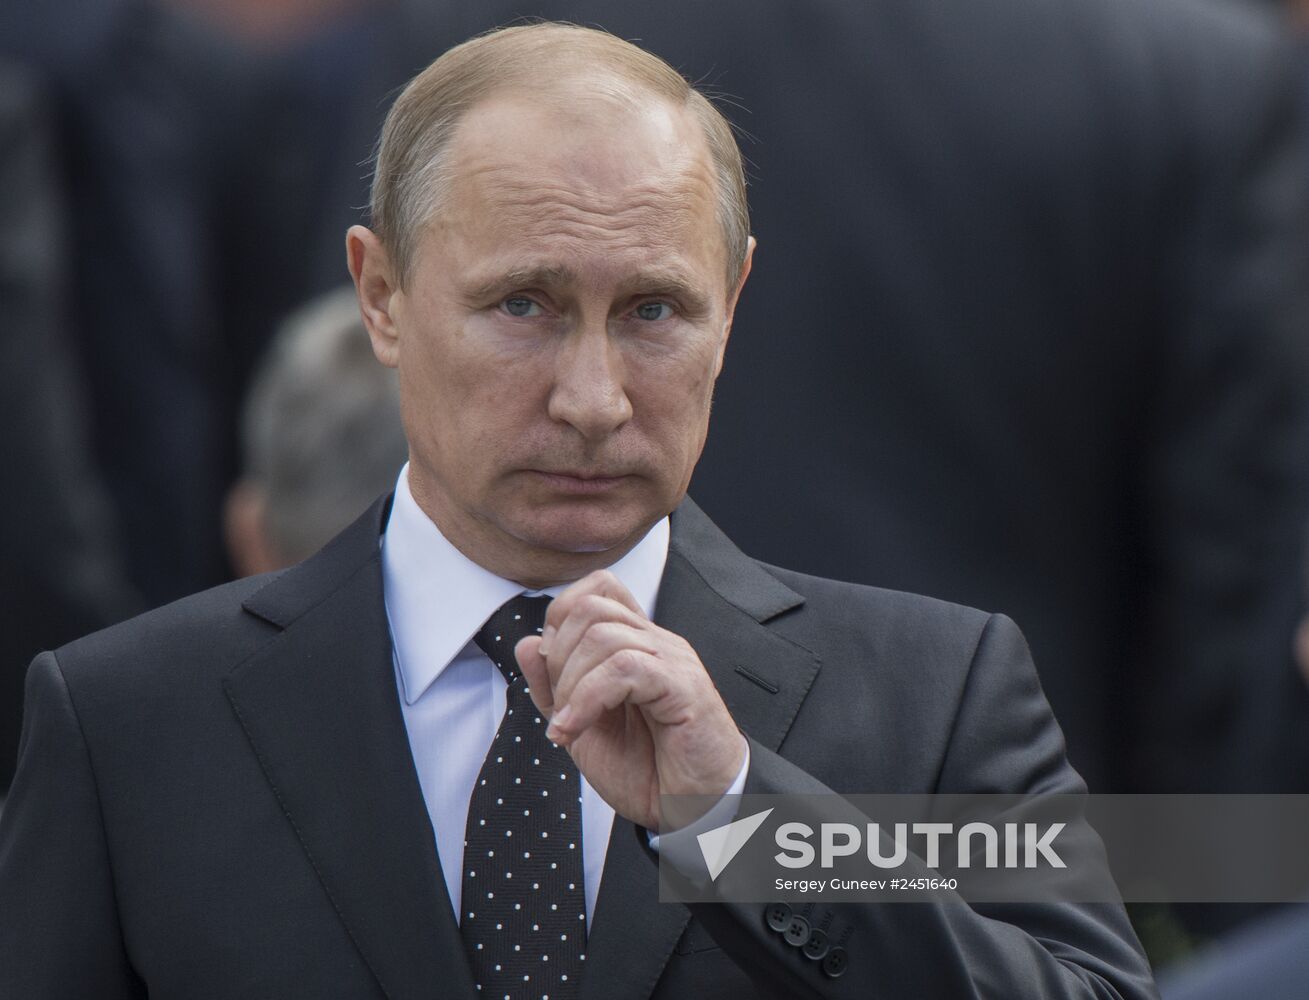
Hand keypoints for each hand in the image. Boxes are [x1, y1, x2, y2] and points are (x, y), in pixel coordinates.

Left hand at [513, 569, 744, 831]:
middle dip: (558, 656)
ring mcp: (672, 660)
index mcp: (635, 645)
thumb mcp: (583, 728)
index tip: (553, 674)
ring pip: (603, 635)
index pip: (598, 589)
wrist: (694, 810)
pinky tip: (576, 730)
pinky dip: (588, 699)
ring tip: (569, 727)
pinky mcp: (683, 685)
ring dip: (570, 685)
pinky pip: (626, 668)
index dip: (561, 620)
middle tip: (560, 706)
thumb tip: (528, 643)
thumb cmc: (648, 770)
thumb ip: (552, 688)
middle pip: (591, 607)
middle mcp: (656, 642)